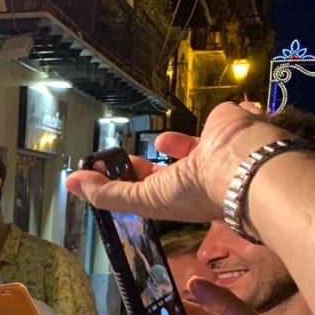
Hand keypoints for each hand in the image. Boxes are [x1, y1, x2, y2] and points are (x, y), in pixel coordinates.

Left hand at [66, 102, 288, 223]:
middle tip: (125, 157)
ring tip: (163, 139)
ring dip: (180, 143)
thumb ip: (108, 194)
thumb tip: (70, 183)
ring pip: (194, 145)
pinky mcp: (229, 123)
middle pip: (167, 169)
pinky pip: (225, 119)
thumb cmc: (194, 191)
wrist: (244, 165)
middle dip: (147, 163)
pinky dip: (226, 117)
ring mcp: (216, 149)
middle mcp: (198, 174)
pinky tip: (223, 114)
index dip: (128, 178)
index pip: (148, 186)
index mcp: (179, 193)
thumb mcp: (144, 199)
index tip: (106, 167)